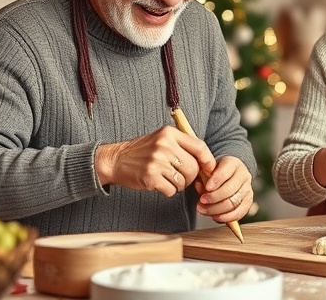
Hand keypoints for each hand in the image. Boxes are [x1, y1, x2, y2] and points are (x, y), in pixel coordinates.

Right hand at [94, 125, 216, 196]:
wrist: (115, 160)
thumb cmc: (142, 151)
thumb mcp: (162, 139)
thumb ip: (182, 145)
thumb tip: (207, 161)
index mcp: (169, 133)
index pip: (199, 146)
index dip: (208, 160)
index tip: (209, 168)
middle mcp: (164, 145)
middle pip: (193, 167)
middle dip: (191, 177)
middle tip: (181, 178)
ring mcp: (157, 161)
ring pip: (183, 181)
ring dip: (178, 185)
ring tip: (167, 179)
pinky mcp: (150, 177)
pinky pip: (171, 190)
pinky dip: (168, 191)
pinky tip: (159, 184)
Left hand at [195, 156, 253, 222]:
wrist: (230, 176)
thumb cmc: (216, 173)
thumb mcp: (209, 169)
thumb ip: (203, 176)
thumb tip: (199, 185)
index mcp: (233, 164)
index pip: (225, 172)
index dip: (215, 180)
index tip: (206, 188)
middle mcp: (244, 176)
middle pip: (230, 189)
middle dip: (213, 198)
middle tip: (201, 202)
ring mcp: (248, 189)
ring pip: (234, 202)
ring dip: (217, 209)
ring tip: (204, 210)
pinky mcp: (248, 202)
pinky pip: (239, 212)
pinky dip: (226, 217)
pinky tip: (215, 217)